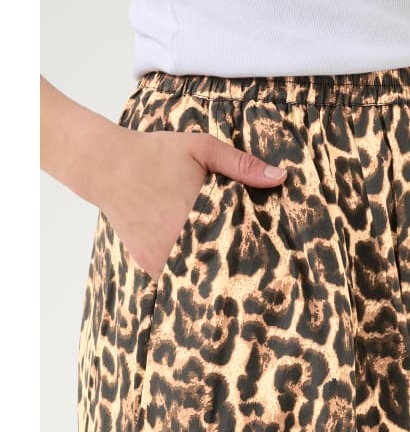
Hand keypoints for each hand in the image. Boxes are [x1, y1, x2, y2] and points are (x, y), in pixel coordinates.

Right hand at [100, 125, 286, 280]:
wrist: (106, 166)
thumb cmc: (157, 153)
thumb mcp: (202, 148)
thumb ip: (242, 164)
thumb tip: (280, 177)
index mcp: (200, 215)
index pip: (240, 245)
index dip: (258, 252)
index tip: (274, 258)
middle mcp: (181, 242)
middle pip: (223, 265)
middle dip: (240, 267)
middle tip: (266, 276)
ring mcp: (163, 257)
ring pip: (200, 276)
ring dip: (217, 276)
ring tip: (241, 283)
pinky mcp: (150, 264)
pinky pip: (178, 278)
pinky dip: (191, 276)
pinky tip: (208, 275)